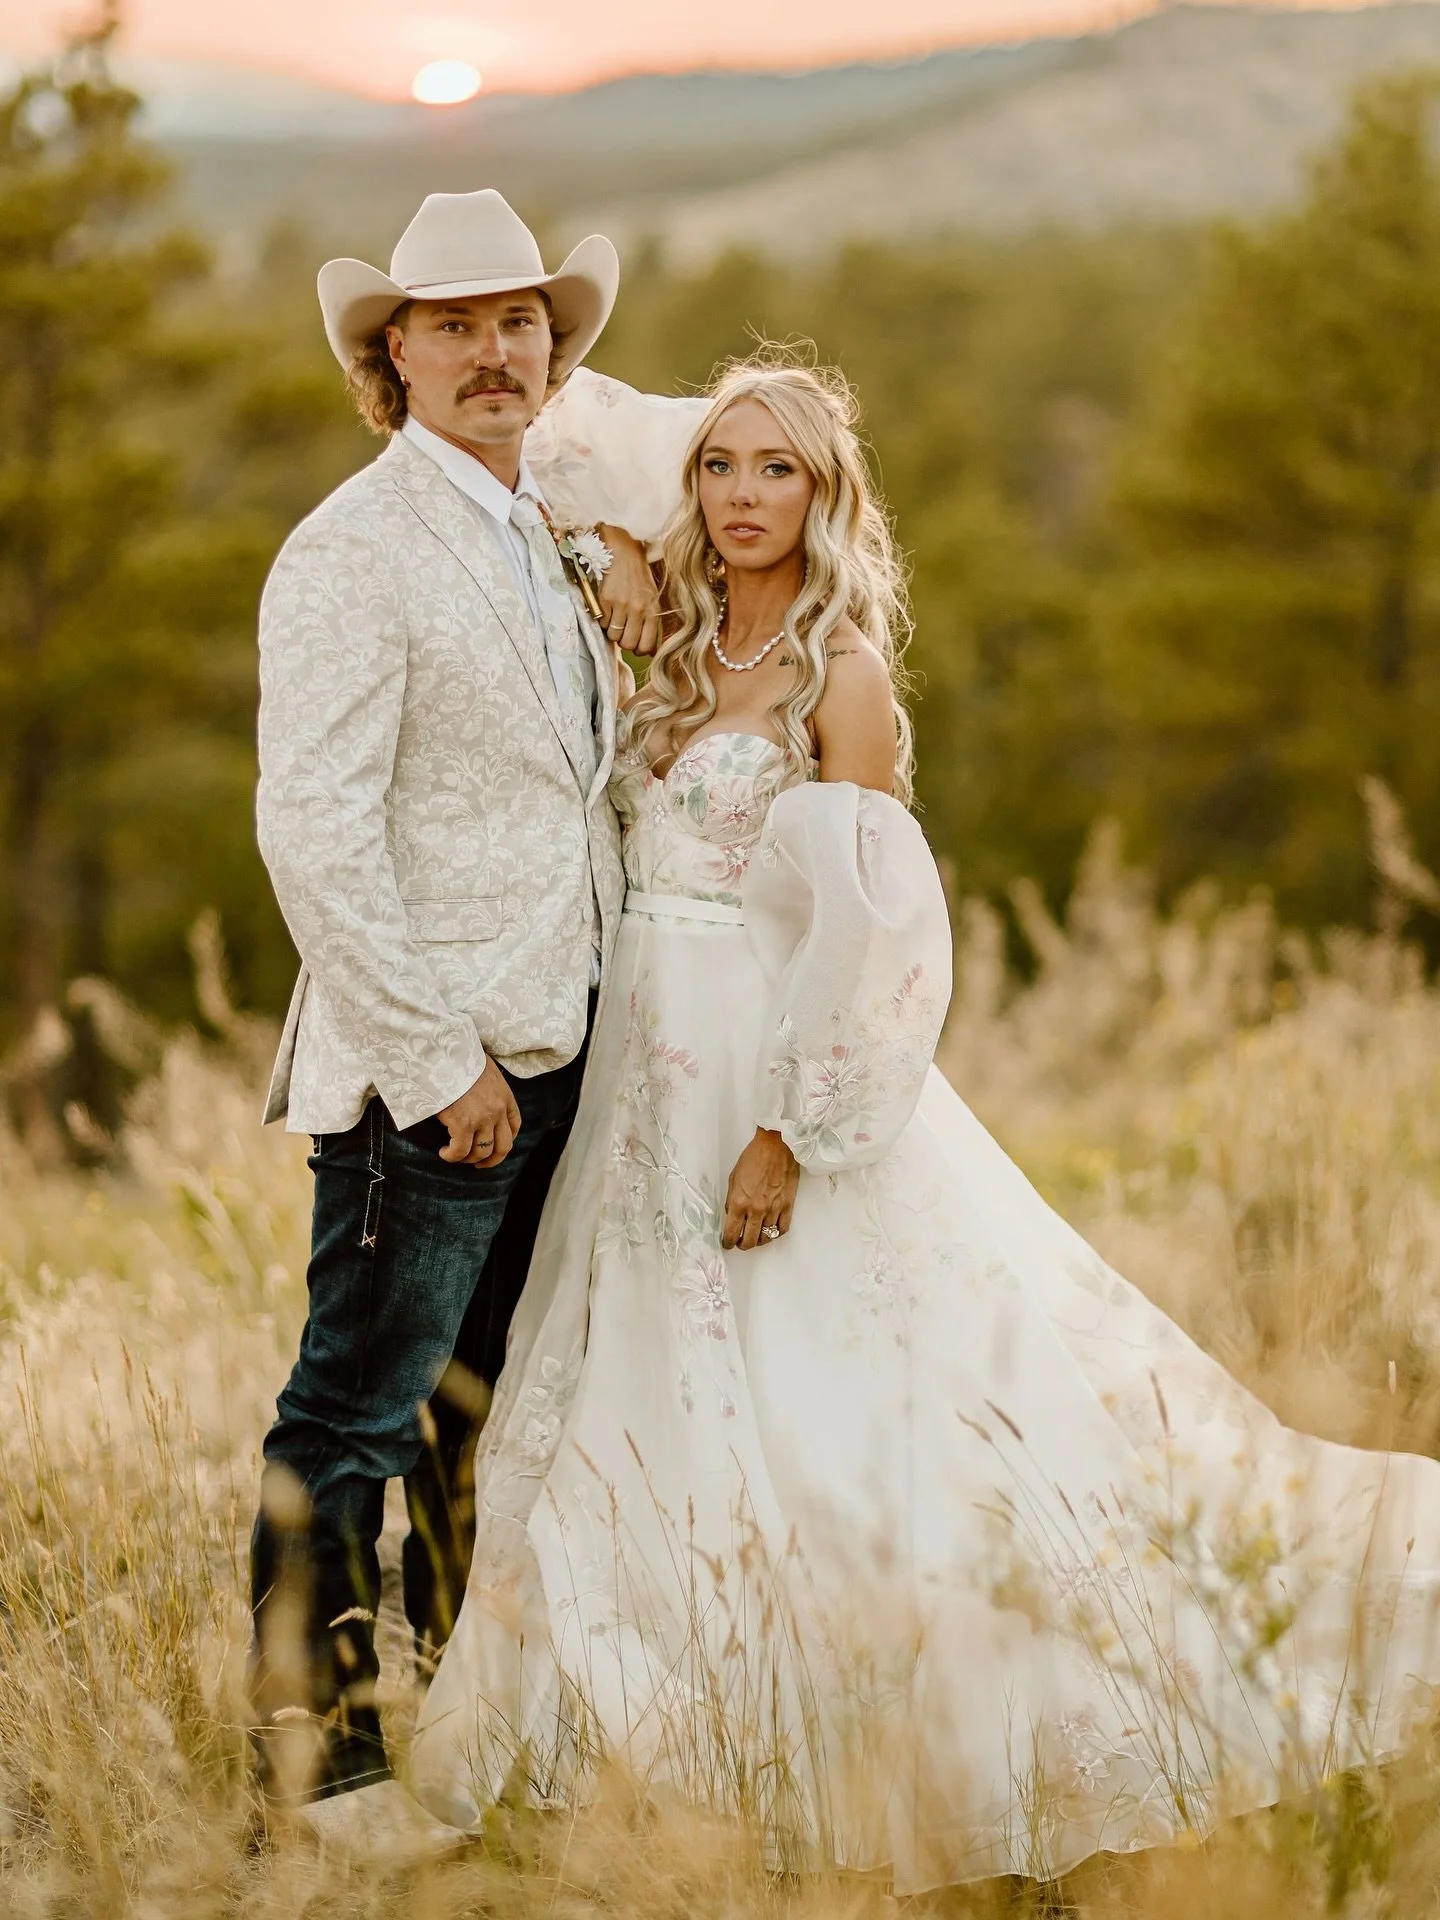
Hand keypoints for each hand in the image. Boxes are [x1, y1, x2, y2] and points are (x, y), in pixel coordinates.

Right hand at [437, 1058, 521, 1168]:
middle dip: (492, 1160)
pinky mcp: (463, 1124)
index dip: (507, 1140)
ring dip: (468, 1158)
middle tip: (480, 1165)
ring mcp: (482, 1119)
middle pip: (503, 1146)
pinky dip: (452, 1156)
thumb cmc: (459, 1057)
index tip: (496, 1147)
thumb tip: (477, 1092)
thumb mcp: (483, 1068)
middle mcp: (498, 1110)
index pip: (515, 1124)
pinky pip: (460, 1151)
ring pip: (481, 1152)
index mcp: (505, 1096)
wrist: (445, 1054)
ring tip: (455, 1155)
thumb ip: (487, 1085)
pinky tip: (444, 1153)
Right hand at [596, 523, 662, 656]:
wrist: (623, 551)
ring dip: (612, 631)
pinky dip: (603, 620)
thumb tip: (649, 650)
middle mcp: (638, 608)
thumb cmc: (638, 576)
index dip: (639, 649)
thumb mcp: (652, 597)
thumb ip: (651, 622)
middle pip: (628, 644)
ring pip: (613, 635)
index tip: (635, 644)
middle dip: (624, 642)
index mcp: (652, 609)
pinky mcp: (605, 599)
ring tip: (614, 619)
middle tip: (622, 631)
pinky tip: (607, 609)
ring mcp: (621, 604)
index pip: (646, 645)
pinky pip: (602, 622)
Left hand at [721, 1127, 799, 1249]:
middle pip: (749, 1240)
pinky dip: (775, 1234)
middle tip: (740, 1243)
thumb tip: (732, 1215)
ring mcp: (773, 1209)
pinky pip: (782, 1229)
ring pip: (765, 1237)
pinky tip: (770, 1230)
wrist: (776, 1146)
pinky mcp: (788, 1206)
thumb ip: (732, 1200)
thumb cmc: (754, 1157)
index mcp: (738, 1202)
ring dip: (758, 1240)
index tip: (727, 1243)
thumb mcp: (733, 1179)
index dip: (728, 1242)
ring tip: (755, 1237)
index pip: (731, 1233)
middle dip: (742, 1245)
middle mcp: (755, 1209)